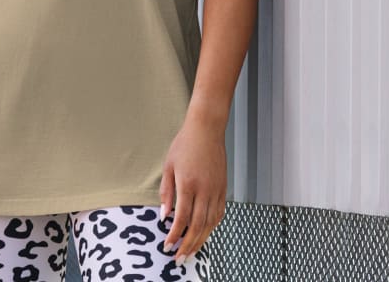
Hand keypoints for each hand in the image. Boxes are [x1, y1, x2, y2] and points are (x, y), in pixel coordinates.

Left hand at [158, 116, 226, 264]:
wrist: (206, 130)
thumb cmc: (184, 145)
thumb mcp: (168, 165)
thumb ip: (166, 192)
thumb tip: (165, 216)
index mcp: (188, 184)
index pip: (182, 218)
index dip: (175, 235)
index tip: (167, 245)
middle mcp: (204, 190)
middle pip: (198, 226)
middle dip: (188, 245)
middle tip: (179, 258)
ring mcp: (216, 191)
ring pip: (210, 224)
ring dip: (200, 240)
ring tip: (191, 252)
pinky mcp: (223, 189)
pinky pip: (219, 214)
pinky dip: (212, 227)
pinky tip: (205, 234)